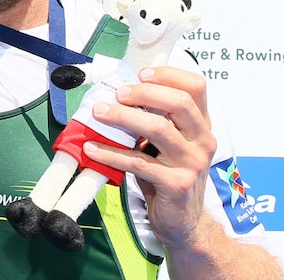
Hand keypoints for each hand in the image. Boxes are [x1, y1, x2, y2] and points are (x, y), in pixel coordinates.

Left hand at [82, 66, 215, 248]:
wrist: (182, 221)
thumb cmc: (168, 174)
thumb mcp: (166, 144)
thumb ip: (153, 119)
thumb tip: (116, 94)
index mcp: (201, 124)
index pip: (196, 87)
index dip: (168, 75)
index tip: (140, 74)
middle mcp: (202, 140)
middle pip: (179, 103)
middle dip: (144, 93)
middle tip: (117, 93)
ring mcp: (192, 163)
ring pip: (158, 129)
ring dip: (123, 118)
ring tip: (98, 112)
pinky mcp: (176, 184)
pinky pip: (138, 163)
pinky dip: (111, 153)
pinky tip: (92, 148)